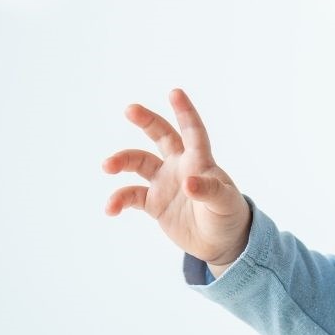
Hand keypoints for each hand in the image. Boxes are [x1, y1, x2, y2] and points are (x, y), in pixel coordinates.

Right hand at [103, 88, 249, 273]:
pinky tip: (110, 209)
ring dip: (122, 160)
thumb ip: (209, 191)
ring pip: (139, 162)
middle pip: (161, 135)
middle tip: (129, 109)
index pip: (193, 131)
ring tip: (106, 166)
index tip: (175, 92)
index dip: (185, 112)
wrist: (220, 242)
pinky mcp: (154, 202)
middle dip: (146, 120)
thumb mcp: (225, 204)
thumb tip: (188, 183)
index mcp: (200, 161)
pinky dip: (118, 200)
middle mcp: (180, 165)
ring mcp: (165, 182)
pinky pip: (131, 195)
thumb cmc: (228, 217)